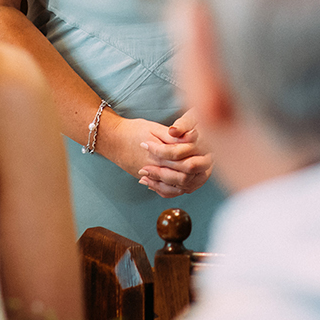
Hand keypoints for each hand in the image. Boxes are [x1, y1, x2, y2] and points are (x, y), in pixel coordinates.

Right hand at [97, 110, 212, 197]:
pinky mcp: (148, 180)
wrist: (112, 140)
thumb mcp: (154, 128)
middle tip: (208, 159)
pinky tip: (184, 180)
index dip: (199, 156)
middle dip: (198, 170)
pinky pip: (165, 191)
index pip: (186, 161)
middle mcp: (156, 169)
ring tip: (199, 169)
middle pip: (184, 177)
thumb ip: (174, 136)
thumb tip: (193, 136)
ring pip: (176, 187)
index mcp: (160, 154)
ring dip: (189, 180)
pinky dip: (176, 188)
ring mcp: (152, 176)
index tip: (207, 148)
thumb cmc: (133, 130)